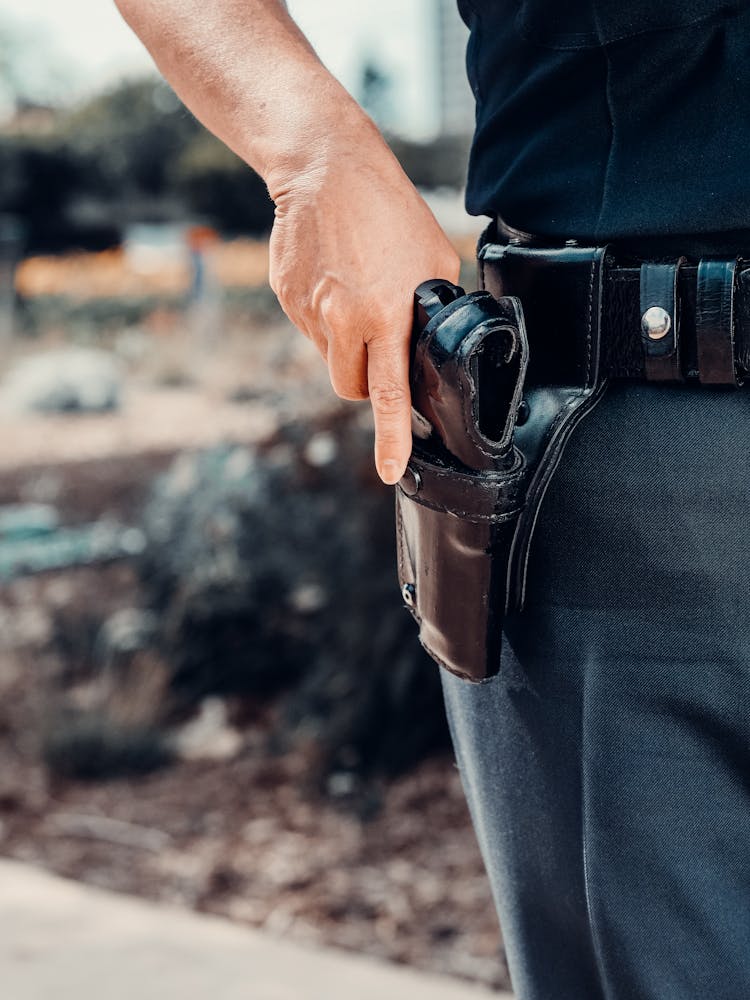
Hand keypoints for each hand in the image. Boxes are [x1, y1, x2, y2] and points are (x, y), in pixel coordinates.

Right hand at [267, 113, 460, 485]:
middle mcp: (342, 319)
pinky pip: (311, 330)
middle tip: (381, 345)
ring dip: (347, 347)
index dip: (390, 438)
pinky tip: (337, 278)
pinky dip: (326, 317)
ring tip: (358, 295)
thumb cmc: (388, 210)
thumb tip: (438, 345)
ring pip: (331, 359)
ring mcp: (308, 310)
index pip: (388, 394)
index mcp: (384, 314)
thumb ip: (436, 309)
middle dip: (368, 381)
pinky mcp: (287, 298)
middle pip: (352, 386)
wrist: (325, 168)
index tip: (389, 470)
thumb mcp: (434, 259)